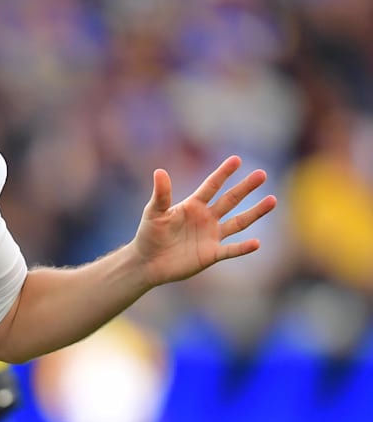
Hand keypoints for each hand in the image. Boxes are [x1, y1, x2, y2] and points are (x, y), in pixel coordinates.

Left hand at [134, 155, 276, 286]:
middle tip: (262, 174)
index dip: (223, 173)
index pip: (211, 186)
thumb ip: (161, 195)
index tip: (236, 159)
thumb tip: (160, 171)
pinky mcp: (211, 254)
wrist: (148, 262)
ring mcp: (211, 236)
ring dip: (255, 212)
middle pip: (230, 200)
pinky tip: (257, 243)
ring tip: (272, 200)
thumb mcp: (153, 212)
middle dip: (245, 187)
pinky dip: (243, 248)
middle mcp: (206, 218)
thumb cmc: (149, 234)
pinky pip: (231, 250)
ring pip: (238, 222)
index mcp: (193, 205)